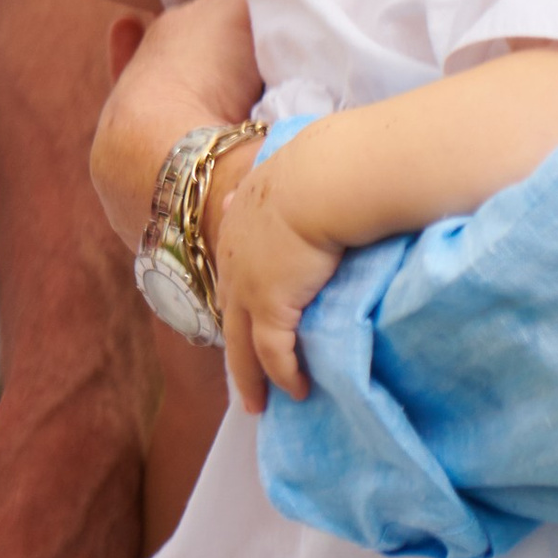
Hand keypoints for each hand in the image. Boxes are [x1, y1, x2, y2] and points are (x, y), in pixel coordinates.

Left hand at [89, 0, 261, 251]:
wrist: (180, 176)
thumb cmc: (198, 83)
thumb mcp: (224, 8)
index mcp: (136, 88)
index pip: (143, 61)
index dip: (145, 42)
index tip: (137, 24)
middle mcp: (124, 143)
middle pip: (155, 120)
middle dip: (176, 107)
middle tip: (211, 98)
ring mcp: (137, 198)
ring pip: (166, 173)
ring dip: (189, 167)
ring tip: (228, 163)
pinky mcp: (163, 247)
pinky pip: (186, 220)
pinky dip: (202, 212)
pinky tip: (228, 218)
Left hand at [215, 138, 345, 414]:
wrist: (322, 178)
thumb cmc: (326, 165)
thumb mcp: (303, 163)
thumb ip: (303, 170)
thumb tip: (328, 155)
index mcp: (242, 220)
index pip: (233, 265)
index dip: (236, 292)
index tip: (239, 311)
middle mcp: (235, 256)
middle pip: (229, 312)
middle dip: (233, 344)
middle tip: (239, 374)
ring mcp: (247, 285)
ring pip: (241, 344)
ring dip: (249, 376)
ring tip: (256, 402)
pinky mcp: (270, 308)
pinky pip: (273, 354)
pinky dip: (282, 375)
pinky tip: (294, 392)